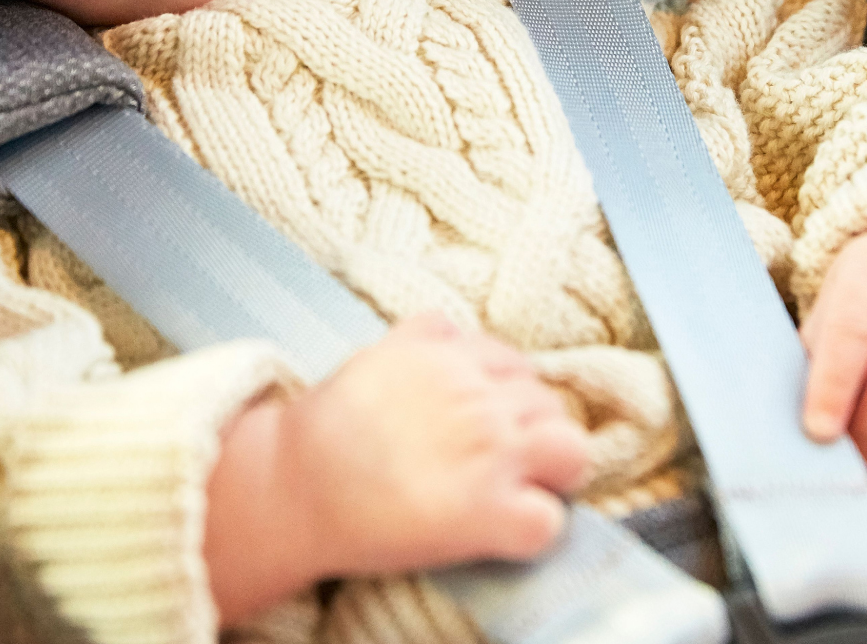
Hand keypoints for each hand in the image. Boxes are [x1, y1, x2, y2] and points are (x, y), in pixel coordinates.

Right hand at [205, 314, 590, 623]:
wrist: (295, 486)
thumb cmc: (326, 425)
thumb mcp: (378, 354)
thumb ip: (425, 339)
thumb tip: (454, 337)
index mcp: (453, 356)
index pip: (515, 364)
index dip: (507, 393)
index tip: (490, 416)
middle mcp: (480, 397)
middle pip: (548, 403)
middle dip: (533, 428)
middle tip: (504, 456)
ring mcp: (491, 453)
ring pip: (572, 451)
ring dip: (553, 470)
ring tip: (521, 488)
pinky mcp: (489, 513)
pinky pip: (549, 521)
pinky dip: (534, 529)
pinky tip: (503, 530)